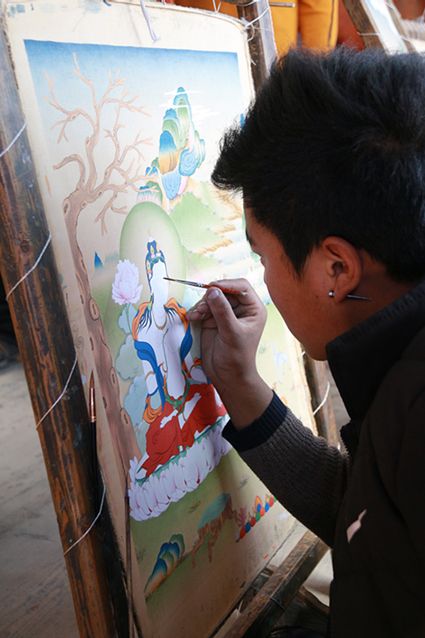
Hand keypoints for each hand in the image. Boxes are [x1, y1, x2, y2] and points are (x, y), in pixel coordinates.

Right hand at [187, 279, 272, 427]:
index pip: (242, 287)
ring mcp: (226, 314)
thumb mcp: (231, 332)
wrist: (227, 376)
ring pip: (212, 298)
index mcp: (253, 309)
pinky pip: (203, 308)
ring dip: (202, 304)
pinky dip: (197, 311)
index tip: (213, 288)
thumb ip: (222, 311)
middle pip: (224, 291)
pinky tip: (193, 317)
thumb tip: (212, 290)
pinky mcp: (213, 320)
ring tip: (196, 315)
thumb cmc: (237, 357)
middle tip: (202, 307)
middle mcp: (240, 309)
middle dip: (211, 296)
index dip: (227, 284)